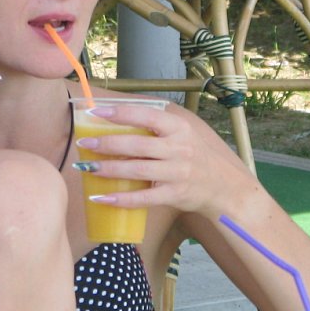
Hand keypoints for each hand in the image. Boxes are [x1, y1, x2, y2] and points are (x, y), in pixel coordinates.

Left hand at [74, 100, 243, 216]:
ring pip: (137, 171)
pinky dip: (121, 199)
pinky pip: (143, 198)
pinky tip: (101, 198)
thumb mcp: (183, 134)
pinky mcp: (175, 195)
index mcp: (179, 128)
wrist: (225, 187)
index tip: (96, 111)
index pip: (147, 116)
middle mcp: (179, 149)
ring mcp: (177, 173)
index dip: (120, 113)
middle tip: (84, 143)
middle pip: (137, 145)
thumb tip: (117, 114)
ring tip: (86, 169)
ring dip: (109, 170)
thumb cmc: (195, 156)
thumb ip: (157, 126)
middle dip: (107, 144)